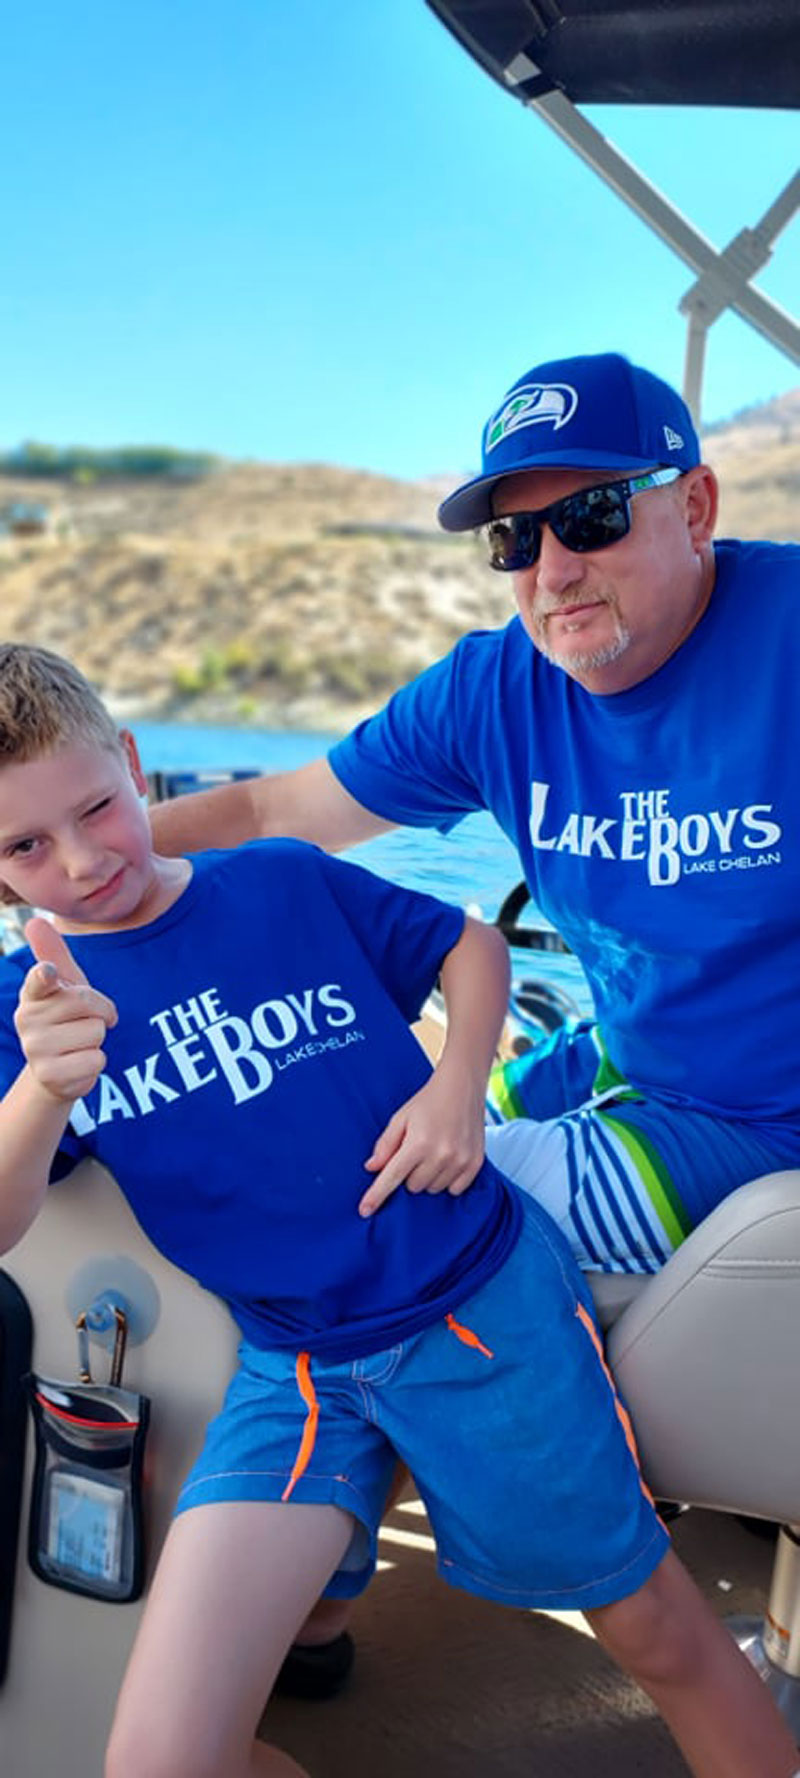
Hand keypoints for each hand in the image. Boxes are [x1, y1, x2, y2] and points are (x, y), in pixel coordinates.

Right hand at [14, 918, 117, 1101]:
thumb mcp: (63, 986)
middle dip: (99, 1011)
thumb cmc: (64, 1018)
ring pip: (96, 1032)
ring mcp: (36, 1049)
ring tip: (78, 1043)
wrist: (55, 1071)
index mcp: (33, 994)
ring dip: (97, 1038)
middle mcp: (28, 1020)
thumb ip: (53, 954)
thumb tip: (35, 920)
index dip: (45, 976)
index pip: (38, 982)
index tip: (48, 971)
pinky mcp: (51, 1076)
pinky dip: (96, 1062)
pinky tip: (77, 1063)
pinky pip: (97, 1060)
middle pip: (88, 1004)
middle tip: (86, 1021)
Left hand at [359, 1061, 485, 1216]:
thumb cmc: (427, 1102)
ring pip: (433, 1189)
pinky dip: (447, 1180)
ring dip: (428, 1178)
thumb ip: (385, 1145)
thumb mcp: (400, 1118)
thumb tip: (371, 1168)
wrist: (463, 1088)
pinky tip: (448, 1160)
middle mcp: (440, 1154)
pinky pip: (454, 1189)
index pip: (392, 1177)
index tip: (364, 1211)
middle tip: (416, 1152)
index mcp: (417, 1143)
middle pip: (413, 1187)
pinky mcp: (475, 1164)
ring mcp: (460, 1161)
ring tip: (434, 1152)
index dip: (376, 1196)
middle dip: (409, 1174)